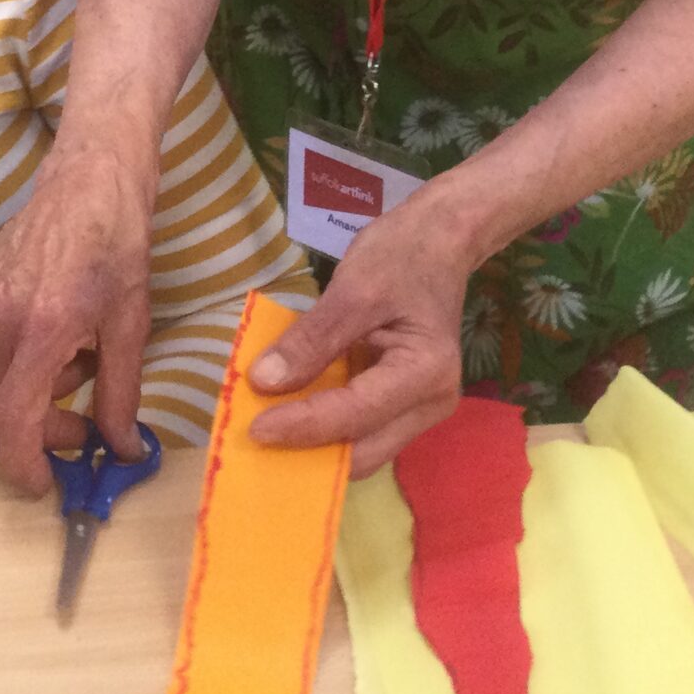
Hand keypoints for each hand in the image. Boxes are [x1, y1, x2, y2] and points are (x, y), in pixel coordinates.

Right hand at [0, 140, 158, 494]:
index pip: (14, 418)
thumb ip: (120, 395)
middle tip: (91, 419)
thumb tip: (122, 450)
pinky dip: (24, 353)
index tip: (44, 485)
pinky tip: (56, 325)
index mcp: (43, 328)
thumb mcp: (131, 326)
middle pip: (10, 402)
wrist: (89, 181)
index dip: (24, 463)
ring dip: (38, 384)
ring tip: (79, 350)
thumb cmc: (118, 248)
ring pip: (1, 376)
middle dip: (49, 421)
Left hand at [247, 190, 472, 476]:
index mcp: (425, 373)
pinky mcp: (402, 401)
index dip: (303, 425)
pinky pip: (360, 427)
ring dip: (315, 445)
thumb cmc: (402, 255)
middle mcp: (430, 403)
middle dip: (310, 453)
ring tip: (266, 431)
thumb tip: (263, 382)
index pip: (355, 415)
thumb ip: (311, 339)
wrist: (439, 240)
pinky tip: (289, 414)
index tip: (255, 429)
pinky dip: (325, 426)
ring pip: (361, 448)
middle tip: (254, 441)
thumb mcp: (354, 288)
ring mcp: (419, 407)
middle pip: (364, 452)